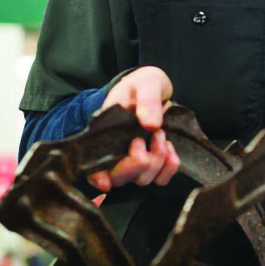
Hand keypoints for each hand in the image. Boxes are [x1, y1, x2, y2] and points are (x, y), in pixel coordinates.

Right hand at [88, 66, 179, 191]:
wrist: (155, 90)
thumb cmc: (142, 86)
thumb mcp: (145, 84)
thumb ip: (147, 100)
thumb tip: (150, 125)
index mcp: (103, 135)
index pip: (93, 166)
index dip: (96, 177)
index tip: (105, 181)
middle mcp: (116, 154)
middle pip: (120, 178)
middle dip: (138, 162)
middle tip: (150, 136)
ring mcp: (135, 162)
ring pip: (142, 180)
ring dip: (156, 160)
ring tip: (161, 135)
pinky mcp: (154, 165)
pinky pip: (161, 179)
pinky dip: (169, 167)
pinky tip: (170, 149)